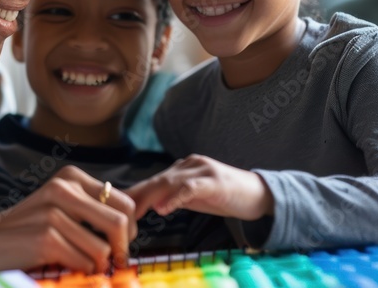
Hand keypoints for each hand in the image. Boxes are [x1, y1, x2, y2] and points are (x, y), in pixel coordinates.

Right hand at [0, 165, 136, 273]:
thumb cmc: (25, 230)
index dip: (130, 229)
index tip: (120, 244)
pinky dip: (81, 271)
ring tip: (83, 265)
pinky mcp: (45, 238)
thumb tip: (133, 223)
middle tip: (112, 261)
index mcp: (71, 177)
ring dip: (97, 265)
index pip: (125, 202)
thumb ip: (91, 208)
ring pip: (104, 249)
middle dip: (122, 249)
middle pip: (121, 223)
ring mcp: (53, 212)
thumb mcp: (59, 206)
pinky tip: (65, 267)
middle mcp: (63, 188)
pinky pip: (85, 262)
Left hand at [125, 154, 273, 220]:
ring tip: (134, 212)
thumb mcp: (197, 198)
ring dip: (149, 197)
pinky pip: (190, 188)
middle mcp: (190, 164)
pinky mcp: (214, 180)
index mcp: (184, 168)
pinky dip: (175, 198)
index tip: (118, 207)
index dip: (135, 193)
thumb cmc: (228, 197)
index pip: (154, 181)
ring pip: (169, 182)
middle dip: (136, 195)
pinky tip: (163, 209)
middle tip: (117, 211)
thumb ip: (177, 198)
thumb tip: (154, 204)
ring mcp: (202, 170)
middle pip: (156, 180)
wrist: (260, 194)